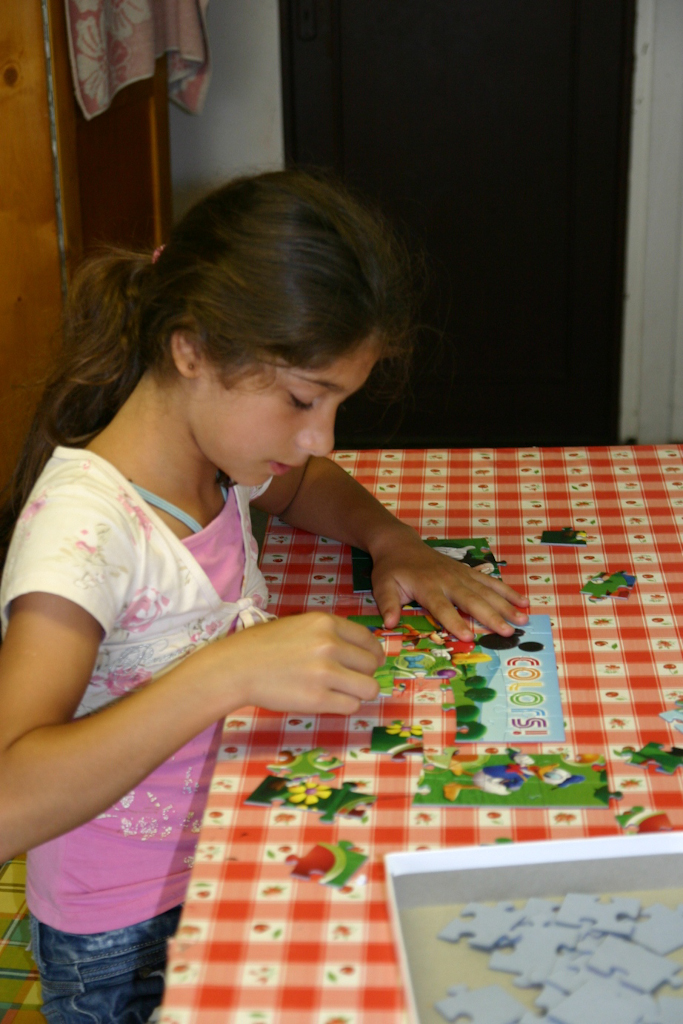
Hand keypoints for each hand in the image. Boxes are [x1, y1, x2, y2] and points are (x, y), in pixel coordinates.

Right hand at [209, 612, 382, 715]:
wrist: (237, 667)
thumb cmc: (264, 645)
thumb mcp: (300, 625)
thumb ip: (328, 633)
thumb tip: (359, 650)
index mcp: (326, 623)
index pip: (368, 640)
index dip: (372, 654)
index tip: (369, 662)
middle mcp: (330, 645)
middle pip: (371, 665)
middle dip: (364, 674)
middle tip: (350, 679)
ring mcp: (325, 673)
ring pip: (368, 688)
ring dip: (359, 692)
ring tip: (344, 693)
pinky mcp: (318, 699)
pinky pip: (351, 706)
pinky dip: (344, 706)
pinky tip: (330, 701)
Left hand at [369, 529, 529, 640]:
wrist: (401, 545)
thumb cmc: (392, 569)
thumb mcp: (382, 585)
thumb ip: (387, 604)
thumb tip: (389, 624)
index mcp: (427, 586)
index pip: (442, 607)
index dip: (454, 622)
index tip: (468, 637)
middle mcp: (448, 580)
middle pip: (472, 600)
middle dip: (491, 616)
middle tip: (508, 632)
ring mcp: (461, 574)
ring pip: (486, 591)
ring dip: (506, 605)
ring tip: (523, 619)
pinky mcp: (468, 572)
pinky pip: (490, 582)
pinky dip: (507, 591)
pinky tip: (523, 602)